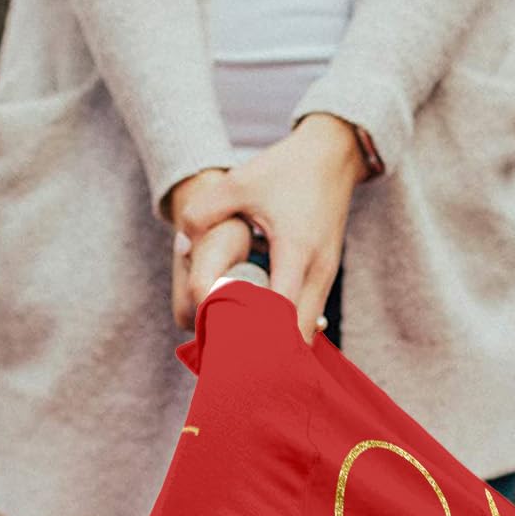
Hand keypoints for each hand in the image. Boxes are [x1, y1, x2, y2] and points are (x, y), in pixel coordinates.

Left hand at [172, 115, 365, 341]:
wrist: (333, 154)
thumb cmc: (285, 169)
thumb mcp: (240, 182)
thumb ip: (204, 212)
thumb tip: (181, 246)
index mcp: (296, 251)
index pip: (280, 314)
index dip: (257, 338)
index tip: (231, 350)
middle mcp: (317, 271)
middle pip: (298, 336)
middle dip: (269, 353)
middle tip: (234, 361)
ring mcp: (326, 277)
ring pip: (306, 331)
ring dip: (280, 344)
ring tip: (246, 352)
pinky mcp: (326, 276)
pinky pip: (308, 317)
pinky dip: (288, 329)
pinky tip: (261, 332)